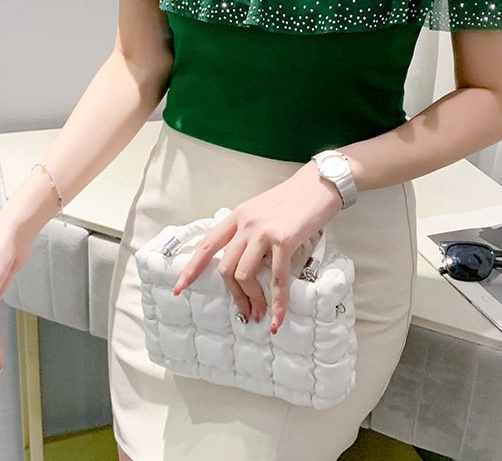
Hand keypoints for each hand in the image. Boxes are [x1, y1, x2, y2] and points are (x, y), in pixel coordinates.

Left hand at [172, 160, 342, 332]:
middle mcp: (245, 223)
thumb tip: (249, 260)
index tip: (181, 288)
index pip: (207, 245)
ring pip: (243, 275)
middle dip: (233, 295)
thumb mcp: (263, 209)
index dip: (192, 269)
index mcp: (238, 215)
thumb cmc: (296, 197)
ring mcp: (263, 232)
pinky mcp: (283, 240)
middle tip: (245, 312)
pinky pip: (275, 278)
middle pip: (225, 267)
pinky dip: (276, 303)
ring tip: (259, 314)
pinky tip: (277, 318)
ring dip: (250, 300)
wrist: (320, 183)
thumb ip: (251, 231)